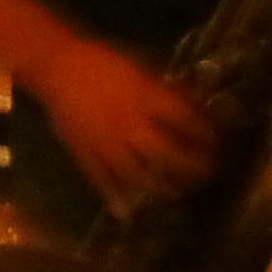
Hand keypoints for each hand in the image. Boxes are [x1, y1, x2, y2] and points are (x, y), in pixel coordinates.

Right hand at [28, 35, 217, 213]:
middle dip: (192, 168)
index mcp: (144, 99)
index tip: (217, 141)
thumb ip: (164, 88)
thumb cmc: (100, 60)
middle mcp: (130, 126)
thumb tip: (192, 104)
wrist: (55, 65)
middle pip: (168, 155)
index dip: (205, 133)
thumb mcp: (138, 66)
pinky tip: (129, 212)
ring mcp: (107, 145)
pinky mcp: (86, 154)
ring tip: (177, 194)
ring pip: (140, 175)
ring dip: (162, 188)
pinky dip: (116, 198)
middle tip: (206, 173)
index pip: (185, 120)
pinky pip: (103, 181)